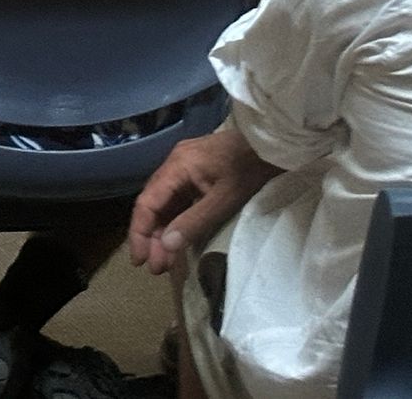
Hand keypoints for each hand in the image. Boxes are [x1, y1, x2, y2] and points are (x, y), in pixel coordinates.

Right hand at [126, 125, 282, 276]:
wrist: (272, 144)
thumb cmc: (249, 170)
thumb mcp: (223, 201)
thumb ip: (193, 222)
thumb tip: (166, 246)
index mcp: (176, 167)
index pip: (147, 202)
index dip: (140, 233)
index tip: (140, 261)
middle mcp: (174, 163)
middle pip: (154, 203)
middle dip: (152, 237)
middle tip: (156, 267)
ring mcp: (185, 165)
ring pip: (165, 201)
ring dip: (163, 230)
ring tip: (165, 258)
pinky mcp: (197, 170)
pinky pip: (178, 197)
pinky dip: (175, 218)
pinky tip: (177, 236)